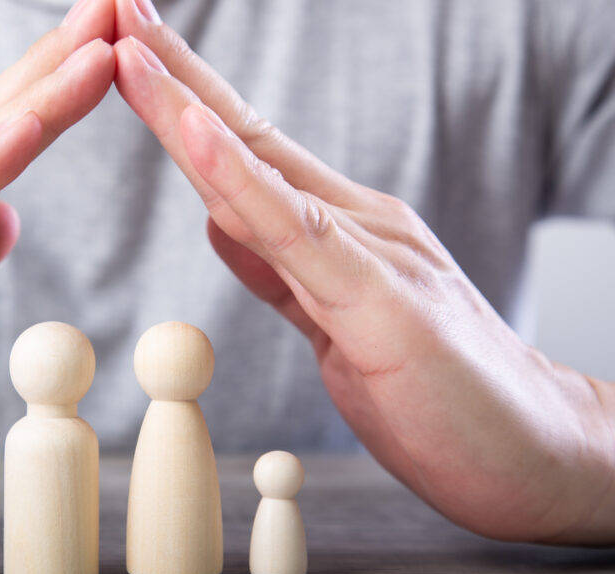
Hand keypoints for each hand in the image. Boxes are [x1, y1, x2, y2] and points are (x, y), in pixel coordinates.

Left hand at [112, 0, 614, 543]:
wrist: (537, 451)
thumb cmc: (439, 393)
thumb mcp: (337, 326)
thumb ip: (281, 272)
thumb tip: (224, 221)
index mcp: (335, 230)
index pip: (244, 152)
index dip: (182, 101)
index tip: (128, 54)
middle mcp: (352, 221)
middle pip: (242, 136)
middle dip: (171, 72)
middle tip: (114, 8)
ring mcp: (369, 250)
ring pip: (255, 167)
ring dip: (183, 104)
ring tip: (127, 46)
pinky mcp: (378, 298)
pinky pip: (294, 229)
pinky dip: (236, 177)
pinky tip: (194, 132)